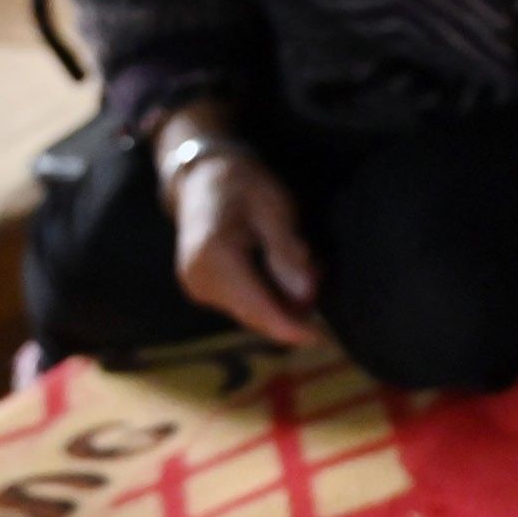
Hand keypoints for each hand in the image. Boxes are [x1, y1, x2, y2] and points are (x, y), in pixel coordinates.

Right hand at [164, 138, 318, 347]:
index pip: (257, 307)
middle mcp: (199, 280)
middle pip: (255, 315)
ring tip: (303, 264)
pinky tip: (282, 270)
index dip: (290, 328)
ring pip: (250, 313)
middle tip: (318, 276)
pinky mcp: (202, 289)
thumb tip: (305, 296)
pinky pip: (242, 304)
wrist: (202, 178)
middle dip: (291, 311)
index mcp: (214, 257)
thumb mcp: (275, 209)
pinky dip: (267, 296)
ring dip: (281, 302)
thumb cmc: (244, 185)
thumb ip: (288, 252)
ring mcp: (197, 287)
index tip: (320, 338)